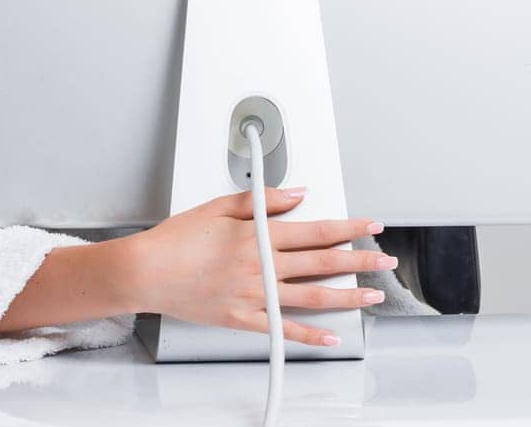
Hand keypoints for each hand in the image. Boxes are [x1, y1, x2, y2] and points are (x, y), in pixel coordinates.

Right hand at [120, 186, 395, 346]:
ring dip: (347, 295)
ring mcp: (254, 296)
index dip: (349, 228)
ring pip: (311, 296)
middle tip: (385, 259)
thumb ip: (263, 200)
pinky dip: (309, 335)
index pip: (316, 230)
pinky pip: (283, 329)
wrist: (146, 272)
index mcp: (257, 236)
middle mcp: (261, 267)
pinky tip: (331, 336)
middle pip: (322, 263)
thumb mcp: (218, 207)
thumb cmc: (176, 239)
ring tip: (372, 294)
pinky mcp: (243, 319)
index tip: (371, 226)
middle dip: (360, 260)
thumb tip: (297, 194)